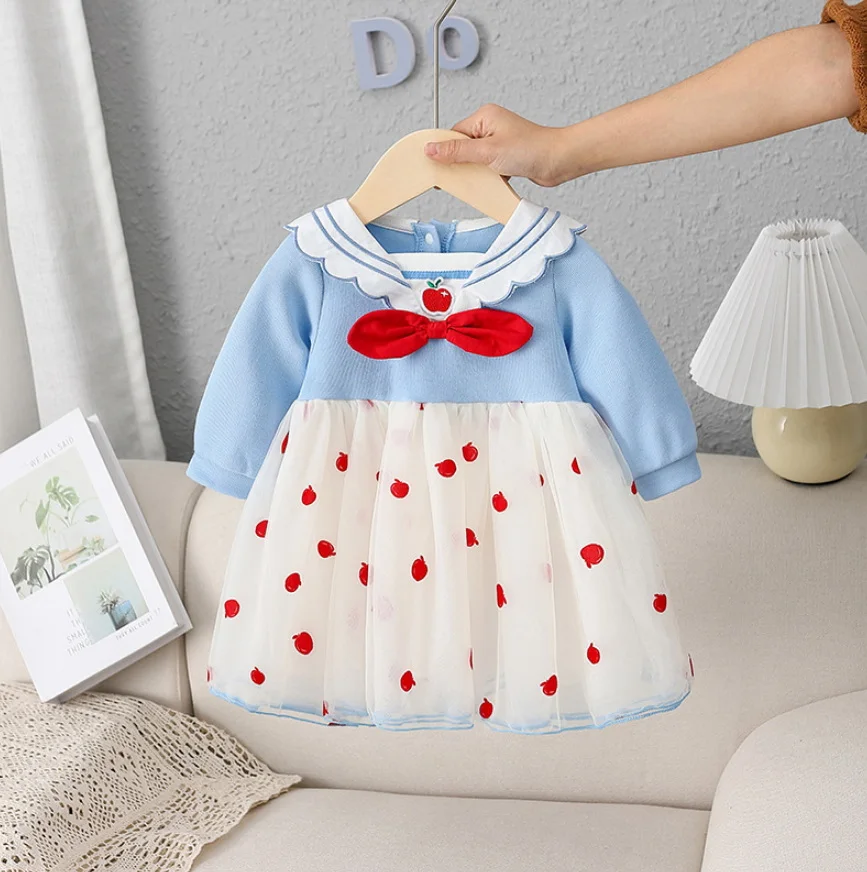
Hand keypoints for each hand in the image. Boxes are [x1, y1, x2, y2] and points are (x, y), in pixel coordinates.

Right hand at [424, 104, 572, 186]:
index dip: (443, 152)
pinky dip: (484, 177)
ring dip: (473, 173)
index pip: (453, 134)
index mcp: (484, 116)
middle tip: (454, 179)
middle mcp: (490, 126)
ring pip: (473, 160)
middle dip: (458, 164)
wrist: (559, 161)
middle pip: (461, 147)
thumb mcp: (488, 152)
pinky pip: (485, 167)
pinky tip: (487, 183)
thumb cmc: (531, 149)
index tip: (433, 167)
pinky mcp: (504, 156)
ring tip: (478, 179)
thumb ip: (457, 151)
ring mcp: (498, 142)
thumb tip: (431, 149)